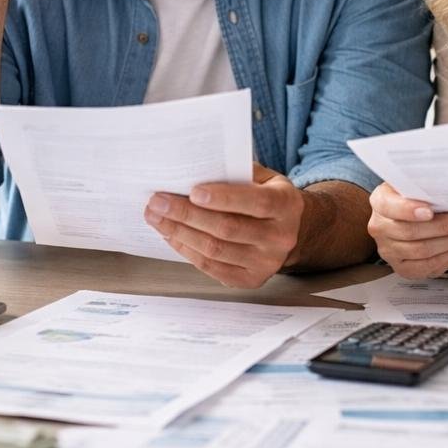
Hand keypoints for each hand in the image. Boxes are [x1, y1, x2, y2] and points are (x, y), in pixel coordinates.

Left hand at [144, 163, 304, 288]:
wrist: (291, 231)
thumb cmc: (269, 197)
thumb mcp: (264, 177)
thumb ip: (237, 172)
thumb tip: (196, 168)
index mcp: (286, 205)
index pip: (255, 202)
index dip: (223, 198)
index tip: (192, 192)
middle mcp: (280, 237)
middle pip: (228, 228)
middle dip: (187, 215)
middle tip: (158, 202)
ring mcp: (266, 263)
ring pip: (215, 250)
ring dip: (180, 233)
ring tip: (156, 218)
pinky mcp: (250, 280)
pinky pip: (212, 267)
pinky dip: (186, 250)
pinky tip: (171, 235)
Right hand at [367, 183, 447, 278]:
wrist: (420, 220)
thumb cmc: (422, 199)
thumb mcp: (422, 188)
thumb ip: (430, 189)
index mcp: (380, 201)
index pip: (388, 206)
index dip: (407, 210)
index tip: (429, 211)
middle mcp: (379, 226)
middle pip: (410, 231)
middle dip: (443, 227)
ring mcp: (387, 249)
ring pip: (420, 250)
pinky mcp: (400, 267)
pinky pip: (424, 266)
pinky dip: (445, 257)